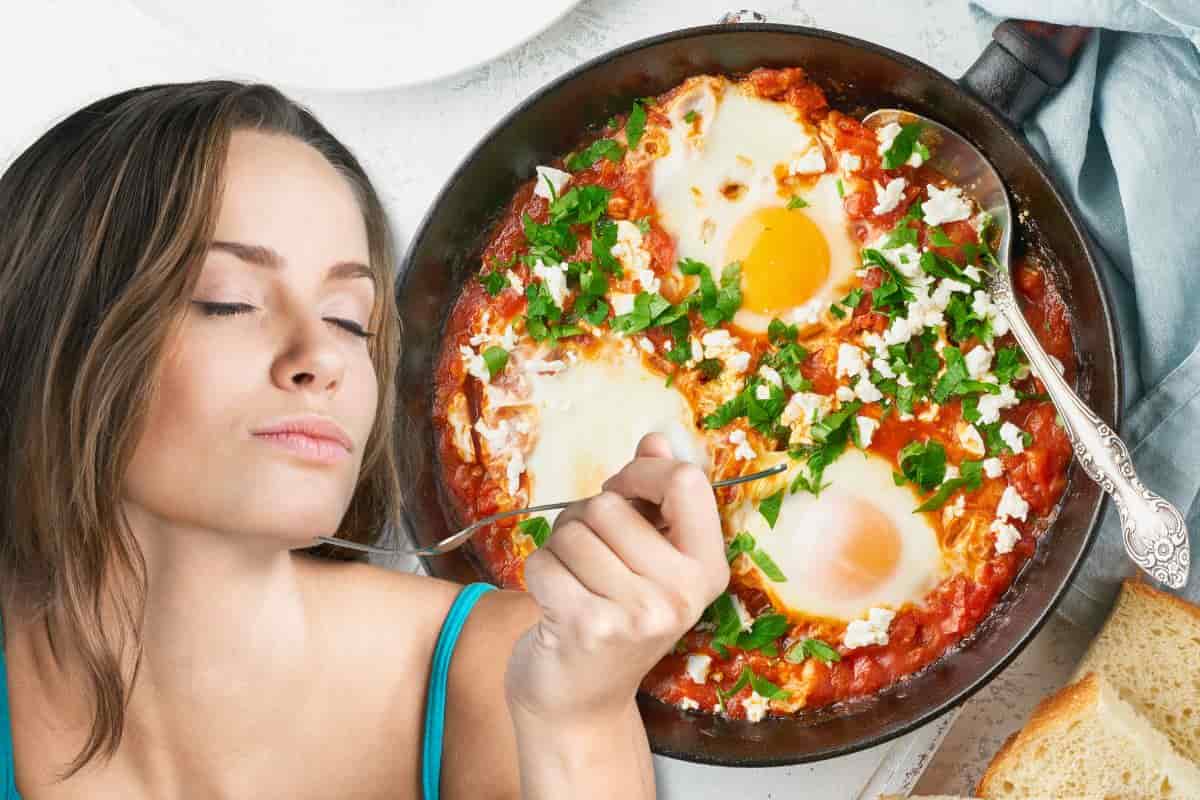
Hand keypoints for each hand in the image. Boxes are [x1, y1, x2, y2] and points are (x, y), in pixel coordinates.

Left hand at [504, 432, 728, 721]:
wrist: (580, 702)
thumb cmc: (610, 617)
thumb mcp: (645, 559)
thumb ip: (655, 498)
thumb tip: (657, 439)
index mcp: (705, 568)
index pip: (686, 481)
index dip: (640, 474)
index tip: (620, 493)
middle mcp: (682, 592)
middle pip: (611, 504)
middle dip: (585, 522)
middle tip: (589, 563)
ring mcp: (639, 613)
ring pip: (572, 530)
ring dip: (559, 551)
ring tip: (574, 585)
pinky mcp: (590, 626)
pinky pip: (544, 560)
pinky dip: (537, 574)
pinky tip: (553, 604)